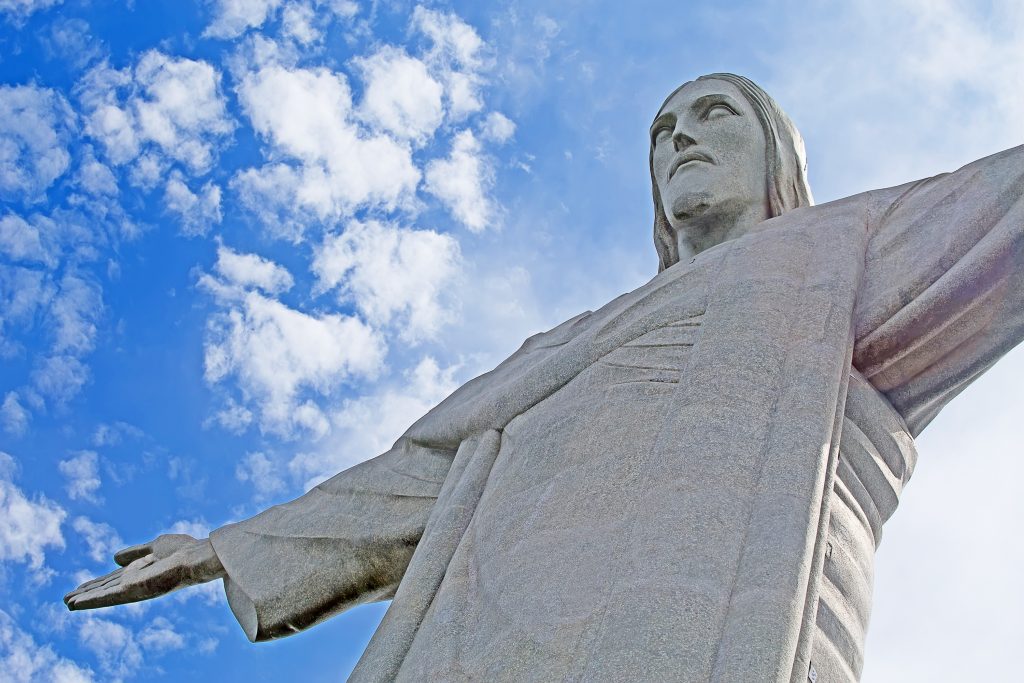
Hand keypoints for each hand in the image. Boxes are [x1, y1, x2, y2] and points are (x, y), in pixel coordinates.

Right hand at [64, 534, 224, 609]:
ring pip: (104, 595)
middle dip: (87, 594)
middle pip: (106, 589)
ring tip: (66, 603)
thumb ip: (136, 552)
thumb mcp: (156, 547)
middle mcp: (135, 582)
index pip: (113, 579)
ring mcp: (133, 587)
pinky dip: (91, 600)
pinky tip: (76, 603)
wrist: (196, 556)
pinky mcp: (133, 590)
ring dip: (85, 599)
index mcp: (140, 571)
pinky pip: (108, 597)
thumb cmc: (183, 550)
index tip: (79, 587)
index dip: (96, 583)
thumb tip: (115, 557)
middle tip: (66, 600)